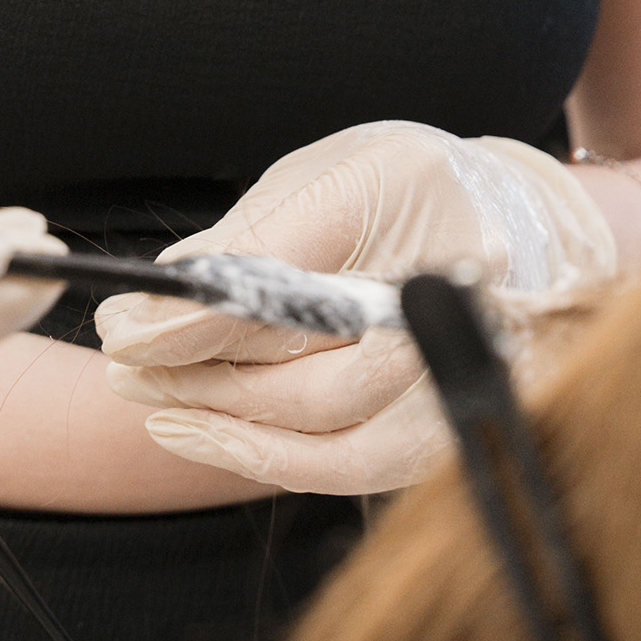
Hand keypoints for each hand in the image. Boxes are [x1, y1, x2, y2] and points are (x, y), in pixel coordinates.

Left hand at [95, 122, 613, 493]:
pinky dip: (271, 456)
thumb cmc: (411, 192)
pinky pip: (353, 465)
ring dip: (225, 420)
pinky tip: (208, 430)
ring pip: (328, 428)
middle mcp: (457, 286)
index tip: (127, 326)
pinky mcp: (454, 425)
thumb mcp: (330, 174)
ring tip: (152, 399)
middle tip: (122, 359)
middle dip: (200, 370)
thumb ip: (254, 233)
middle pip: (311, 362)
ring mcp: (466, 367)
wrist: (518, 228)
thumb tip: (161, 294)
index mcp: (414, 191)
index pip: (294, 270)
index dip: (200, 311)